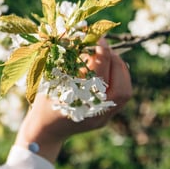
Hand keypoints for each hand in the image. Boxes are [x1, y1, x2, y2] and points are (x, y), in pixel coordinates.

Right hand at [14, 39, 132, 162]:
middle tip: (105, 48)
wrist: (45, 131)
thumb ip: (67, 61)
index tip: (100, 38)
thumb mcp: (51, 79)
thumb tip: (82, 39)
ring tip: (109, 58)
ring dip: (120, 71)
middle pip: (119, 83)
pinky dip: (119, 81)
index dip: (102, 52)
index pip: (99, 71)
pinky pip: (121, 97)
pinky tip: (109, 71)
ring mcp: (102, 117)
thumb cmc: (44, 102)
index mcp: (78, 100)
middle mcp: (94, 111)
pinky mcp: (105, 118)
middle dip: (115, 60)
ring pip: (125, 91)